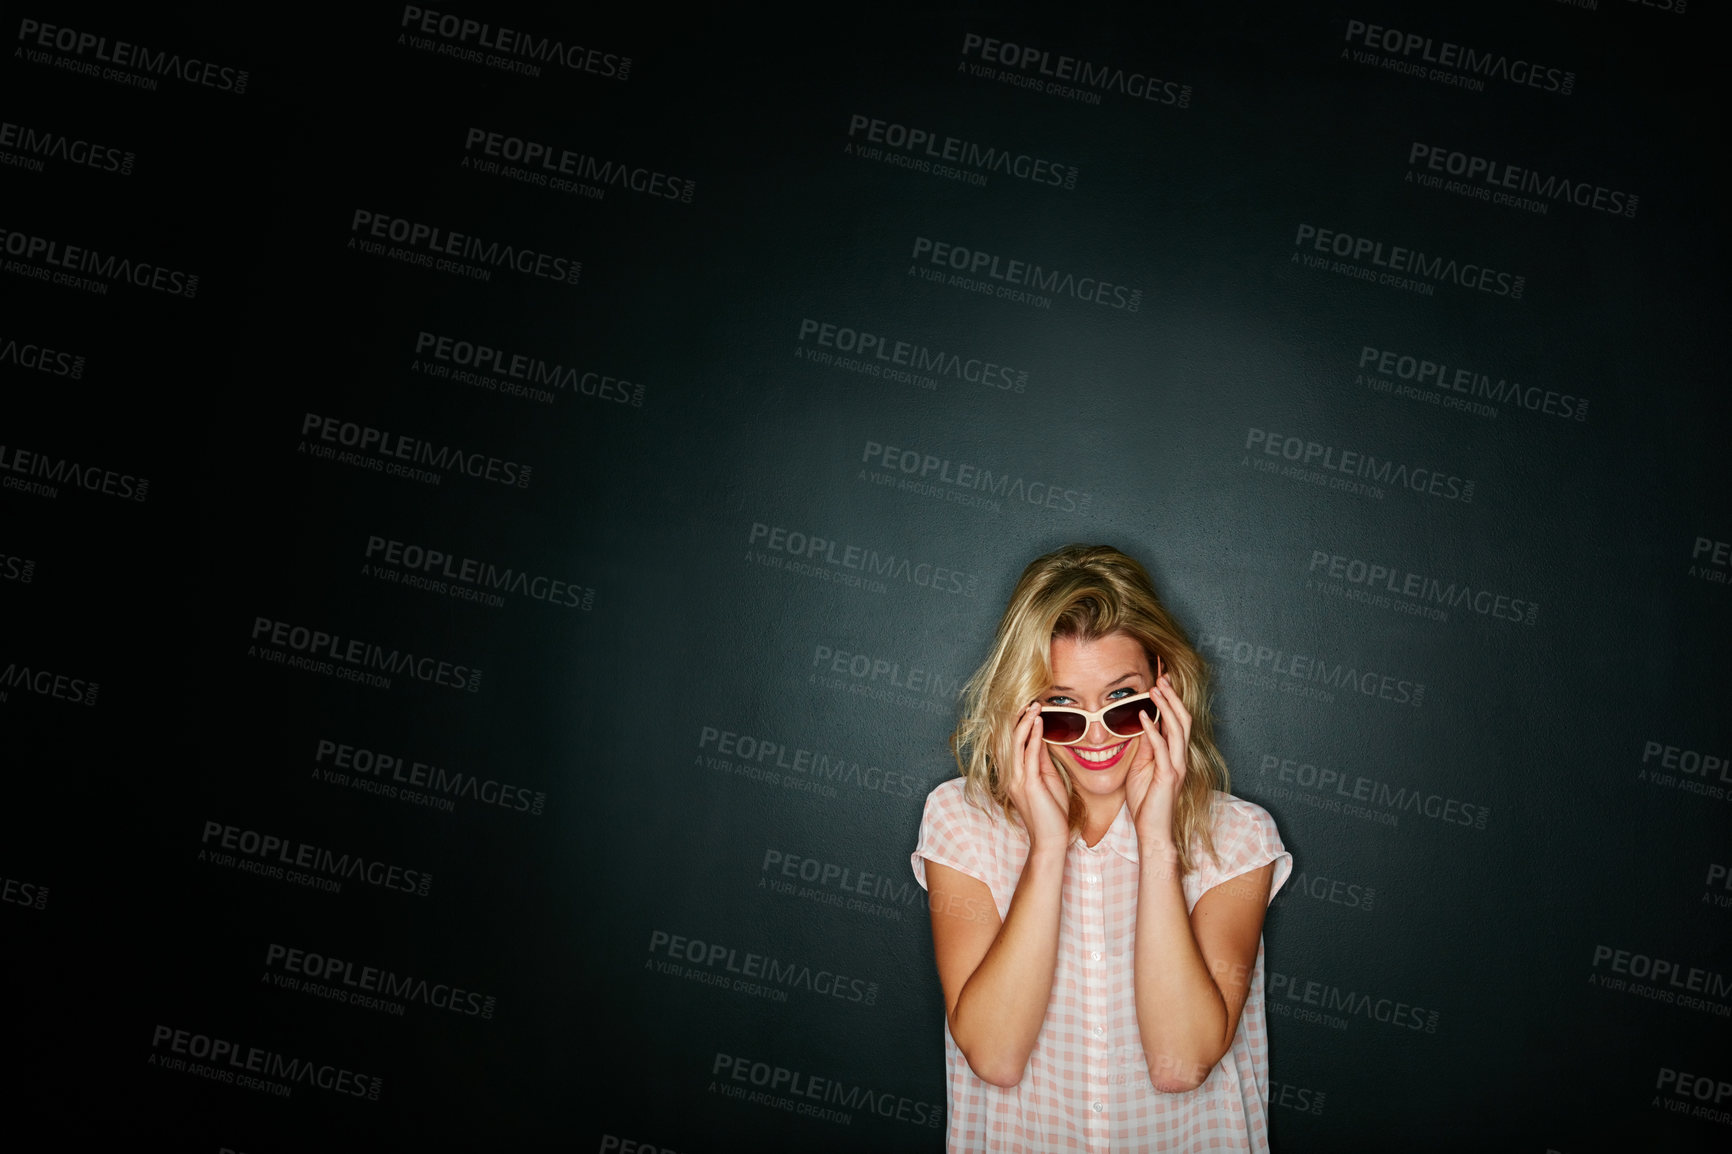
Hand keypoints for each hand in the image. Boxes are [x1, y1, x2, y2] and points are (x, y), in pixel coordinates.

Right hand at [1006, 702, 1071, 849]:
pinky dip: (1033, 735)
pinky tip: (1038, 721)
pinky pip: (1029, 754)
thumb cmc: (1051, 812)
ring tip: (1034, 704)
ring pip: (1015, 743)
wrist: (1051, 839)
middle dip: (1016, 717)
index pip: (1010, 742)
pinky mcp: (1028, 784)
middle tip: (1028, 698)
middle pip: (1007, 738)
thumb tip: (1041, 736)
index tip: (1026, 704)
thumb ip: (1041, 758)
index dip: (1015, 722)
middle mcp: (1010, 775)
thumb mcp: (1047, 779)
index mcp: (1012, 774)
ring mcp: (1016, 779)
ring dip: (1024, 721)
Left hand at [1125, 673, 1191, 846]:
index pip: (1176, 722)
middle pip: (1182, 720)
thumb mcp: (1142, 768)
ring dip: (1166, 707)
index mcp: (1174, 756)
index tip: (1161, 681)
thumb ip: (1146, 748)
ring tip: (1155, 689)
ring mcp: (1176, 767)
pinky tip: (1141, 716)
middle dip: (1172, 697)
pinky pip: (1162, 748)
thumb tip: (1141, 724)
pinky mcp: (1168, 776)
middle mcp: (1180, 758)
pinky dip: (1151, 730)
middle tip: (1161, 678)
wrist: (1152, 831)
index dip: (1171, 701)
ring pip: (1177, 729)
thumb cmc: (1145, 803)